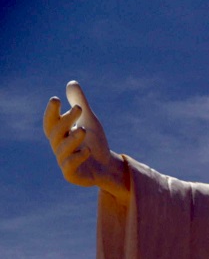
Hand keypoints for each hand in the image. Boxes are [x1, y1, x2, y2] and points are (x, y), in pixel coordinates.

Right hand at [43, 81, 128, 201]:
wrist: (108, 167)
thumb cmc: (95, 142)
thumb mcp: (90, 121)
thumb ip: (80, 103)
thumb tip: (72, 83)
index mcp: (60, 134)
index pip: (51, 121)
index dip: (51, 112)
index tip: (56, 99)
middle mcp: (59, 147)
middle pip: (55, 133)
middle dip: (66, 121)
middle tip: (79, 109)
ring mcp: (64, 162)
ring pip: (62, 149)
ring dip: (72, 139)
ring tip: (83, 130)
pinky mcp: (72, 175)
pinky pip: (70, 166)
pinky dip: (78, 157)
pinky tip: (88, 151)